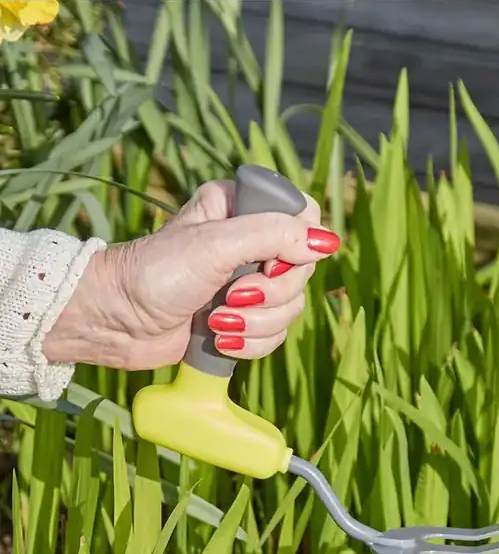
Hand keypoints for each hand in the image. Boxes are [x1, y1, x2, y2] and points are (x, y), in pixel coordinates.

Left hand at [43, 179, 339, 369]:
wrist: (116, 322)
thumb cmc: (154, 274)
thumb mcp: (215, 246)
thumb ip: (273, 235)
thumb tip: (328, 242)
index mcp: (242, 208)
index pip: (304, 217)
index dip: (295, 248)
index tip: (267, 263)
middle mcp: (250, 243)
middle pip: (302, 272)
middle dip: (268, 296)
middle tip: (229, 297)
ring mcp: (247, 283)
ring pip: (291, 308)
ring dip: (256, 325)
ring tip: (216, 322)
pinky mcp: (241, 320)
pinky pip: (275, 336)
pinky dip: (250, 345)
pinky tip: (219, 340)